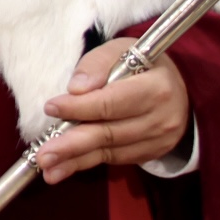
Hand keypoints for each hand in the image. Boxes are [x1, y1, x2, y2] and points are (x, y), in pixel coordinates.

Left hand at [37, 37, 190, 183]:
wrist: (177, 88)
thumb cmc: (141, 65)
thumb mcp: (121, 50)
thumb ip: (97, 64)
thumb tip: (76, 89)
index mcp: (156, 88)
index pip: (111, 102)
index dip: (79, 107)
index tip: (50, 108)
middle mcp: (161, 118)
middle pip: (109, 133)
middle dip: (72, 145)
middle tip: (43, 155)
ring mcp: (158, 140)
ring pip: (109, 151)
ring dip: (74, 161)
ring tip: (47, 169)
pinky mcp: (151, 153)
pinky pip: (115, 159)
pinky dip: (87, 162)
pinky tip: (64, 168)